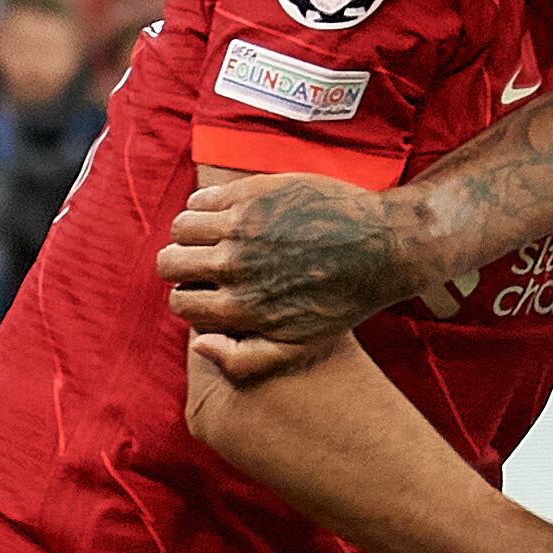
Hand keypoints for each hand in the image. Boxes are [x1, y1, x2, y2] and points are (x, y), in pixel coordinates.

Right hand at [161, 173, 437, 380]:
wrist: (383, 245)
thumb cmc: (343, 300)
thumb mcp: (299, 347)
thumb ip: (246, 358)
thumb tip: (198, 345)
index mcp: (241, 307)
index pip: (180, 302)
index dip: (190, 298)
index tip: (206, 291)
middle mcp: (234, 265)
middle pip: (169, 263)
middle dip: (179, 266)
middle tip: (200, 263)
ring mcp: (241, 226)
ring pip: (181, 227)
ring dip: (190, 234)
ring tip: (213, 238)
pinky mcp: (252, 193)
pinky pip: (202, 198)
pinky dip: (204, 206)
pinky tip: (226, 215)